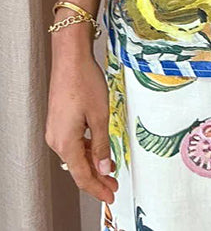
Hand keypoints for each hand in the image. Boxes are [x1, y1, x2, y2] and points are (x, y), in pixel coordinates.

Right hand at [45, 47, 118, 203]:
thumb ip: (102, 144)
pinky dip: (86, 149)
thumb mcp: (100, 116)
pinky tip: (98, 150)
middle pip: (78, 167)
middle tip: (113, 185)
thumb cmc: (83, 81)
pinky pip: (72, 142)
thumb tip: (105, 167)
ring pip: (75, 155)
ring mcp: (55, 130)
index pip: (82, 175)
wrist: (70, 58)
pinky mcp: (58, 121)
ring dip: (92, 163)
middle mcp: (56, 139)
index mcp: (66, 141)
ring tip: (110, 169)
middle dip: (96, 178)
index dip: (97, 188)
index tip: (110, 195)